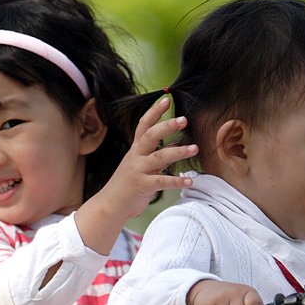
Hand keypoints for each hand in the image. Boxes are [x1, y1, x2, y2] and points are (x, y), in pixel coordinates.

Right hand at [105, 96, 197, 218]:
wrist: (109, 205)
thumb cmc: (127, 184)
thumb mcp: (140, 165)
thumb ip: (157, 154)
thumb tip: (178, 144)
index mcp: (135, 150)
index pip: (143, 125)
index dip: (154, 112)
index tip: (167, 99)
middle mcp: (136, 157)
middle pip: (150, 136)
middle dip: (167, 126)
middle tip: (184, 120)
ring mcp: (138, 171)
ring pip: (159, 157)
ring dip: (178, 152)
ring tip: (195, 148)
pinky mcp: (142, 186)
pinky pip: (161, 181)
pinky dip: (176, 180)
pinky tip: (190, 181)